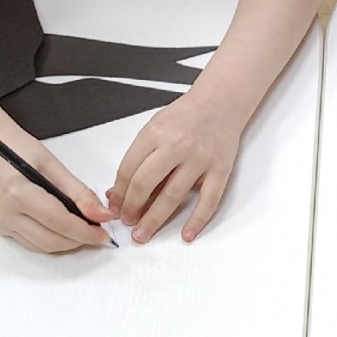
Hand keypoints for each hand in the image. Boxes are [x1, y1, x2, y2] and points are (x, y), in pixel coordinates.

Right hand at [0, 130, 109, 254]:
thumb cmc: (17, 149)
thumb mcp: (53, 165)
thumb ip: (79, 193)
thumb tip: (103, 216)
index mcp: (17, 192)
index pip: (59, 222)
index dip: (86, 232)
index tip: (105, 234)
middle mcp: (5, 212)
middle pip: (52, 241)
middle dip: (79, 240)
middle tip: (97, 232)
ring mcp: (0, 222)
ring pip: (43, 247)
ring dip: (67, 244)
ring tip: (82, 230)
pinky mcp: (0, 228)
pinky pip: (32, 244)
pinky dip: (52, 241)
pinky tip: (64, 230)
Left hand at [108, 95, 242, 243]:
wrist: (220, 102)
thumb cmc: (186, 116)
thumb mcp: (155, 128)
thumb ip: (138, 157)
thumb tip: (119, 190)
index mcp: (155, 134)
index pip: (129, 169)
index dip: (119, 193)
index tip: (116, 207)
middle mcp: (176, 146)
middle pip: (145, 184)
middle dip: (132, 208)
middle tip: (127, 222)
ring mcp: (199, 160)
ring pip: (172, 196)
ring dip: (155, 219)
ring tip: (144, 233)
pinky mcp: (220, 170)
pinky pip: (208, 201)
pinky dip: (197, 220)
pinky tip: (186, 234)